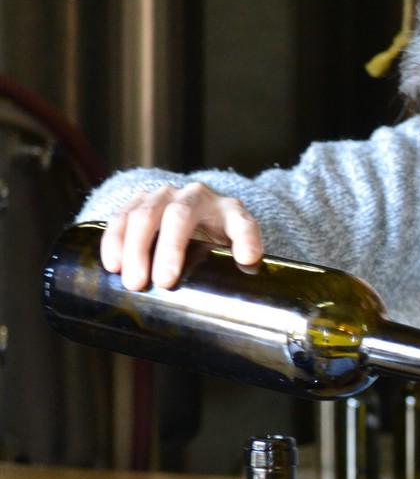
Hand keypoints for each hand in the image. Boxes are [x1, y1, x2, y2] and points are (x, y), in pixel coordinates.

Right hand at [100, 182, 263, 289]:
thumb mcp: (239, 248)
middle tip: (163, 282)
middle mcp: (195, 196)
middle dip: (168, 249)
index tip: (245, 260)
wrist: (198, 219)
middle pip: (178, 216)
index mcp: (229, 210)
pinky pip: (122, 218)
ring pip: (144, 215)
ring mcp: (164, 196)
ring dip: (135, 249)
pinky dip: (114, 241)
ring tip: (133, 283)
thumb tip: (247, 273)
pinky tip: (113, 265)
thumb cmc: (221, 240)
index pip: (240, 222)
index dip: (245, 240)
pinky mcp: (139, 203)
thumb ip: (246, 257)